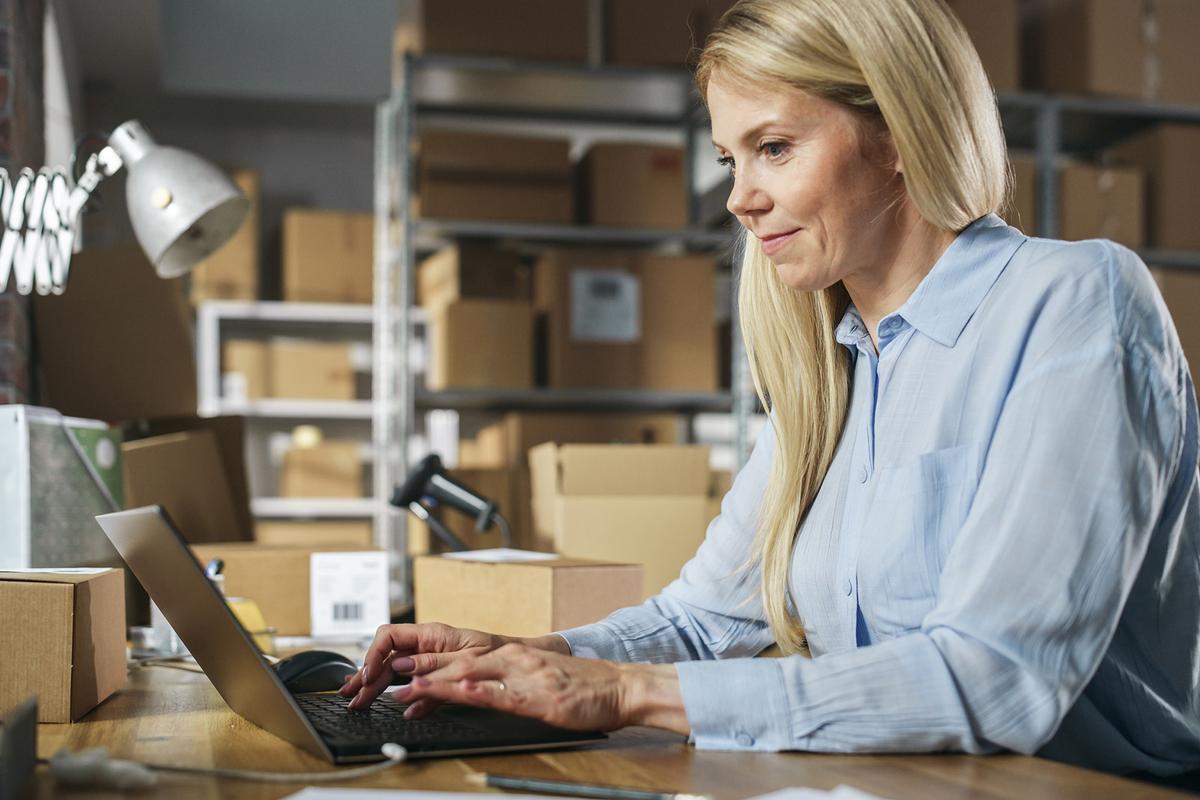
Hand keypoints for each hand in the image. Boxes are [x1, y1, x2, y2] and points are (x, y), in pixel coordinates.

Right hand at [338, 622, 501, 711]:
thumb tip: (402, 668)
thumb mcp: (465, 655)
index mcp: (430, 634)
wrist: (513, 660)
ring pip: (394, 673)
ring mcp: (428, 662)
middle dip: (366, 677)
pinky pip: (414, 687)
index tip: (367, 676)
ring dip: (375, 688)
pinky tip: (396, 708)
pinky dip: (404, 698)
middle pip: (386, 659)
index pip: (389, 636)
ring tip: (358, 702)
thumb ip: (433, 663)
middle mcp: (425, 646)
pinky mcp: (435, 678)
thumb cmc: (493, 650)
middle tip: (353, 698)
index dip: (374, 654)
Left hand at [394, 642, 689, 734]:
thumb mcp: (539, 678)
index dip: (426, 663)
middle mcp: (514, 659)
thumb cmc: (582, 687)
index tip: (396, 667)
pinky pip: (502, 694)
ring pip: (472, 675)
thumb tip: (474, 691)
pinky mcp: (538, 697)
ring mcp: (525, 676)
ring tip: (406, 687)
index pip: (460, 658)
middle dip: (419, 669)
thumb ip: (508, 680)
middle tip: (385, 675)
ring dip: (436, 681)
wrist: (620, 686)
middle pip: (457, 662)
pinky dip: (476, 692)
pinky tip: (458, 692)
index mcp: (512, 655)